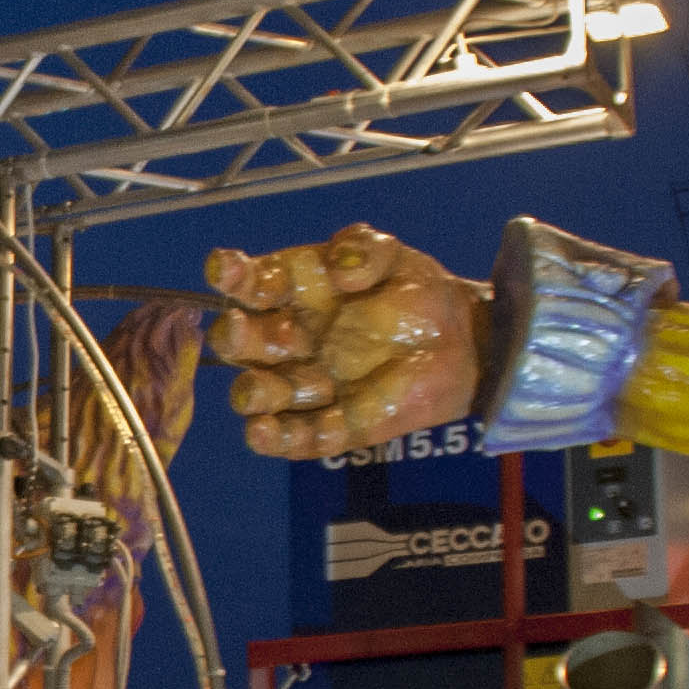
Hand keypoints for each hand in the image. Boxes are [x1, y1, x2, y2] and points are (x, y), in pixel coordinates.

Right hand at [205, 225, 487, 460]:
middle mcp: (290, 339)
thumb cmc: (415, 294)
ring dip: (253, 394)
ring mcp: (309, 385)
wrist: (463, 343)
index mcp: (295, 292)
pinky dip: (280, 439)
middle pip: (245, 342)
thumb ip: (366, 250)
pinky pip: (300, 437)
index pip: (252, 282)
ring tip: (253, 393)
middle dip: (235, 337)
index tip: (225, 270)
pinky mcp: (335, 427)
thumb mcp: (394, 258)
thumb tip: (341, 269)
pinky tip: (265, 433)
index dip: (232, 275)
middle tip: (238, 329)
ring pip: (264, 395)